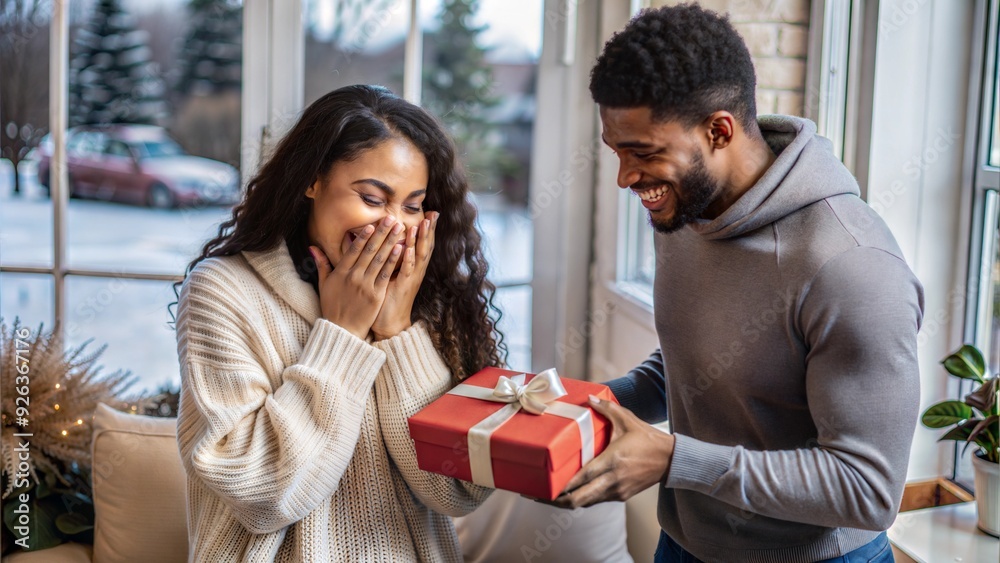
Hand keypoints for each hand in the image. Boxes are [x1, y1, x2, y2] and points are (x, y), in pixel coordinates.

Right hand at [310, 215, 404, 339]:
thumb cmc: (332, 308)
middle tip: (390, 218)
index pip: (353, 250)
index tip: (372, 224)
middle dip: (381, 233)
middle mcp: (353, 276)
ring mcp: (366, 285)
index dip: (363, 236)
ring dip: (390, 242)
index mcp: (341, 273)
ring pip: (379, 259)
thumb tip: (313, 247)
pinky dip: (393, 261)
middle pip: (369, 251)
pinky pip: (386, 274)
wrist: (342, 331)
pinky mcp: (376, 295)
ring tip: (399, 229)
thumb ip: (322, 264)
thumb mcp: (324, 285)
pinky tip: (401, 249)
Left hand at [372, 212, 437, 339]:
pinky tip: (410, 249)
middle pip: (426, 247)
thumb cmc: (386, 298)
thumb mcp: (388, 274)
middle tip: (434, 213)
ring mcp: (411, 279)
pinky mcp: (404, 287)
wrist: (389, 323)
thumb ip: (388, 259)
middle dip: (429, 230)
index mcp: (412, 268)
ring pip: (419, 256)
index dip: (426, 230)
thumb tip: (381, 243)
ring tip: (423, 224)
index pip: (422, 245)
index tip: (430, 213)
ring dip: (421, 240)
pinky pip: (408, 272)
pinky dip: (409, 260)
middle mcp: (415, 272)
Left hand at [550, 395, 674, 508]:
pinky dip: (582, 499)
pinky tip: (570, 493)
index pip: (581, 479)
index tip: (543, 488)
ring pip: (586, 503)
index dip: (561, 487)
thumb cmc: (648, 439)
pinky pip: (596, 501)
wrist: (672, 460)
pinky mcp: (621, 496)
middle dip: (556, 502)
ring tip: (548, 496)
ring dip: (567, 502)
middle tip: (536, 496)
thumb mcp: (627, 420)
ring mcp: (617, 491)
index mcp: (612, 461)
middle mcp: (612, 481)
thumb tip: (589, 397)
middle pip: (578, 500)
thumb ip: (607, 409)